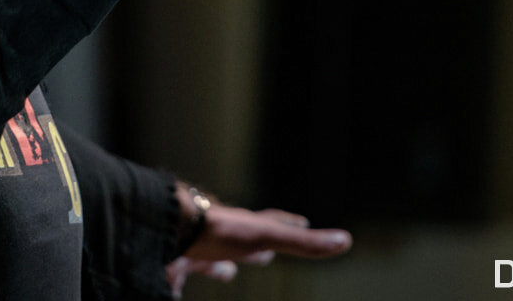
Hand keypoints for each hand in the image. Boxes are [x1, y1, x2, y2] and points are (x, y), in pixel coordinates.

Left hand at [166, 186, 351, 297]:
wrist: (166, 223)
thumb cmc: (217, 229)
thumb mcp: (265, 237)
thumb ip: (302, 242)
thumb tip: (346, 240)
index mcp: (245, 228)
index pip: (273, 222)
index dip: (289, 223)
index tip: (303, 220)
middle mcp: (221, 234)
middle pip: (241, 241)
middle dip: (254, 248)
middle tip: (264, 253)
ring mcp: (194, 245)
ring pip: (209, 256)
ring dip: (217, 264)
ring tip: (224, 270)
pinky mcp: (170, 260)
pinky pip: (176, 273)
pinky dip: (178, 284)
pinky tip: (174, 292)